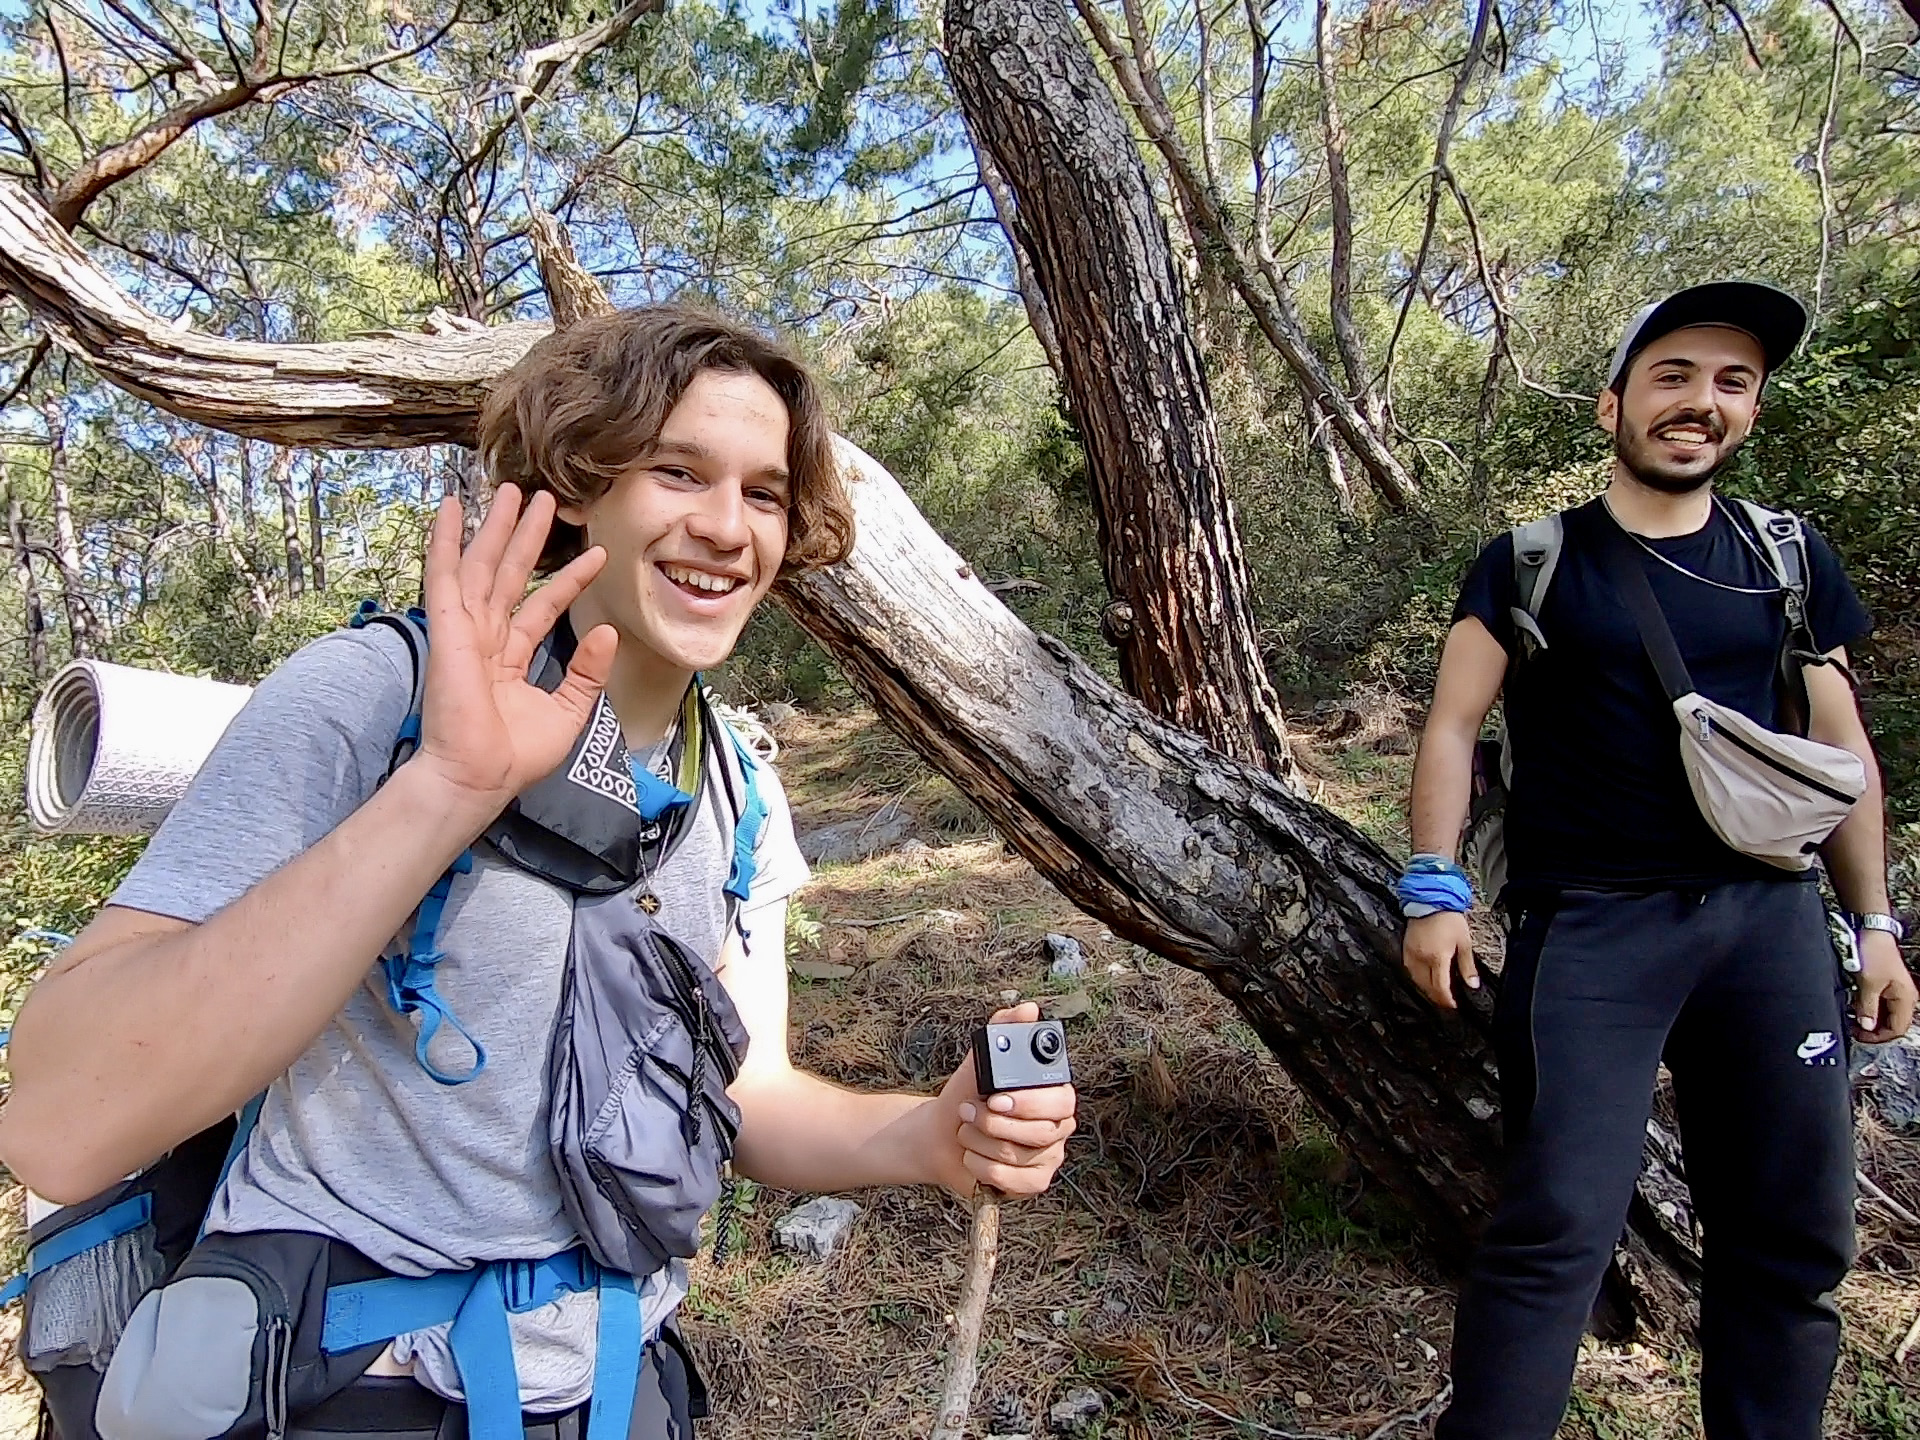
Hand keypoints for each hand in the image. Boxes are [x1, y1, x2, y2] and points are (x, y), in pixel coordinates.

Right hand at [411, 486, 616, 806]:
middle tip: (541, 498)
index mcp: (512, 659)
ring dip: (494, 526)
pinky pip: (445, 575)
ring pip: (483, 566)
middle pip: (509, 575)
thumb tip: (607, 633)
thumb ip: (586, 672)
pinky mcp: (447, 627)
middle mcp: (487, 639)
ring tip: (511, 489)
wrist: (479, 775)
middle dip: (525, 536)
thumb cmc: (515, 755)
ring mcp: (465, 630)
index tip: (597, 554)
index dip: (569, 580)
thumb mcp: (567, 712)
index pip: (543, 607)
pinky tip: (451, 508)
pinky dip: (446, 540)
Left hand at [934, 1002, 1076, 1198]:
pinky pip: (1013, 1180)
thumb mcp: (980, 1059)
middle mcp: (1058, 1127)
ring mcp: (1048, 1158)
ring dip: (980, 1142)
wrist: (941, 1135)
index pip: (1062, 1101)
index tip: (995, 1097)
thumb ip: (1003, 1029)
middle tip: (970, 1112)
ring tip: (967, 1131)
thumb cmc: (966, 1095)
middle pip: (1041, 1133)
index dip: (1029, 1102)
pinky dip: (981, 1167)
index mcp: (1055, 1096)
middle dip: (995, 1123)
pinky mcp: (1033, 1183)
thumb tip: (1028, 1009)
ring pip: (1020, 1156)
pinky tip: (972, 1156)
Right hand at [1403, 910, 1477, 1010]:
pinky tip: (1424, 978)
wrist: (1430, 900)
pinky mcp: (1405, 948)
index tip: (1453, 1005)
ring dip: (1426, 989)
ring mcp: (1411, 954)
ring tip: (1436, 992)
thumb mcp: (1464, 942)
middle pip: (1426, 987)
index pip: (1440, 987)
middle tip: (1446, 1001)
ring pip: (1415, 980)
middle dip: (1436, 997)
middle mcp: (1421, 959)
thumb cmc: (1449, 919)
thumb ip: (1467, 966)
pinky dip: (1417, 978)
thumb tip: (1472, 985)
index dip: (1447, 999)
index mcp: (1437, 958)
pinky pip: (1409, 970)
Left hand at [1853, 929, 1915, 1042]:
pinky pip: (1878, 1003)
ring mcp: (1894, 991)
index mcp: (1905, 999)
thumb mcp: (1868, 983)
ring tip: (1851, 1019)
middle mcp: (1903, 997)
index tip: (1858, 1035)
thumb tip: (1867, 1026)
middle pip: (1891, 1023)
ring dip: (1869, 1018)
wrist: (1871, 931)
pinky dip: (1867, 1008)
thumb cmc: (1874, 953)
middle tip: (1853, 1029)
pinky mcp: (1884, 984)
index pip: (1896, 1029)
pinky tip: (1854, 1007)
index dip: (1878, 1036)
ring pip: (1884, 1014)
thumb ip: (1868, 1007)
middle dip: (1873, 1029)